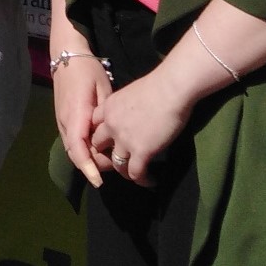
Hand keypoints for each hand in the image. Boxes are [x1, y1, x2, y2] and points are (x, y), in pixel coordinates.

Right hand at [50, 45, 112, 187]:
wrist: (67, 55)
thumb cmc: (87, 70)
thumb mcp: (103, 88)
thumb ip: (107, 114)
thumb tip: (116, 135)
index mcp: (76, 115)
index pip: (78, 149)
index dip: (88, 167)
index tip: (99, 181)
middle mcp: (65, 123)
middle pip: (77, 155)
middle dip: (95, 166)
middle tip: (119, 167)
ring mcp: (62, 122)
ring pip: (74, 150)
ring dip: (91, 159)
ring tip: (113, 159)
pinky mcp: (63, 121)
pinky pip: (73, 142)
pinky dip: (86, 150)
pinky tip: (102, 147)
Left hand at [90, 67, 192, 186]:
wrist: (171, 88)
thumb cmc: (158, 84)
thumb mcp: (131, 92)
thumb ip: (126, 106)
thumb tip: (132, 113)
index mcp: (108, 107)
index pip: (94, 125)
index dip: (101, 134)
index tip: (110, 140)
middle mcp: (111, 125)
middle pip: (99, 146)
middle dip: (107, 153)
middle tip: (121, 157)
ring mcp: (124, 140)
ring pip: (117, 164)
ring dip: (125, 171)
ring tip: (136, 174)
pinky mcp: (141, 151)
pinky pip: (136, 173)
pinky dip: (143, 180)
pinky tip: (151, 181)